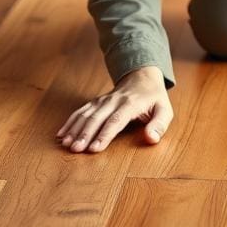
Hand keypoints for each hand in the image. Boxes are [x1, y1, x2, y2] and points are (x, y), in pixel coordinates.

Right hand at [56, 66, 172, 151]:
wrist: (141, 76)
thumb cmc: (154, 98)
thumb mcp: (165, 110)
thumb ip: (160, 125)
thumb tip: (151, 139)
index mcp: (130, 104)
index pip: (116, 120)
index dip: (104, 135)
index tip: (94, 148)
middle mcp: (113, 101)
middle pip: (96, 118)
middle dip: (85, 134)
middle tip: (75, 150)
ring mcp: (102, 100)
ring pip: (85, 115)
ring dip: (74, 129)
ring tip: (65, 144)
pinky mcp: (95, 102)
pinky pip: (80, 111)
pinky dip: (70, 122)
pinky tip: (61, 134)